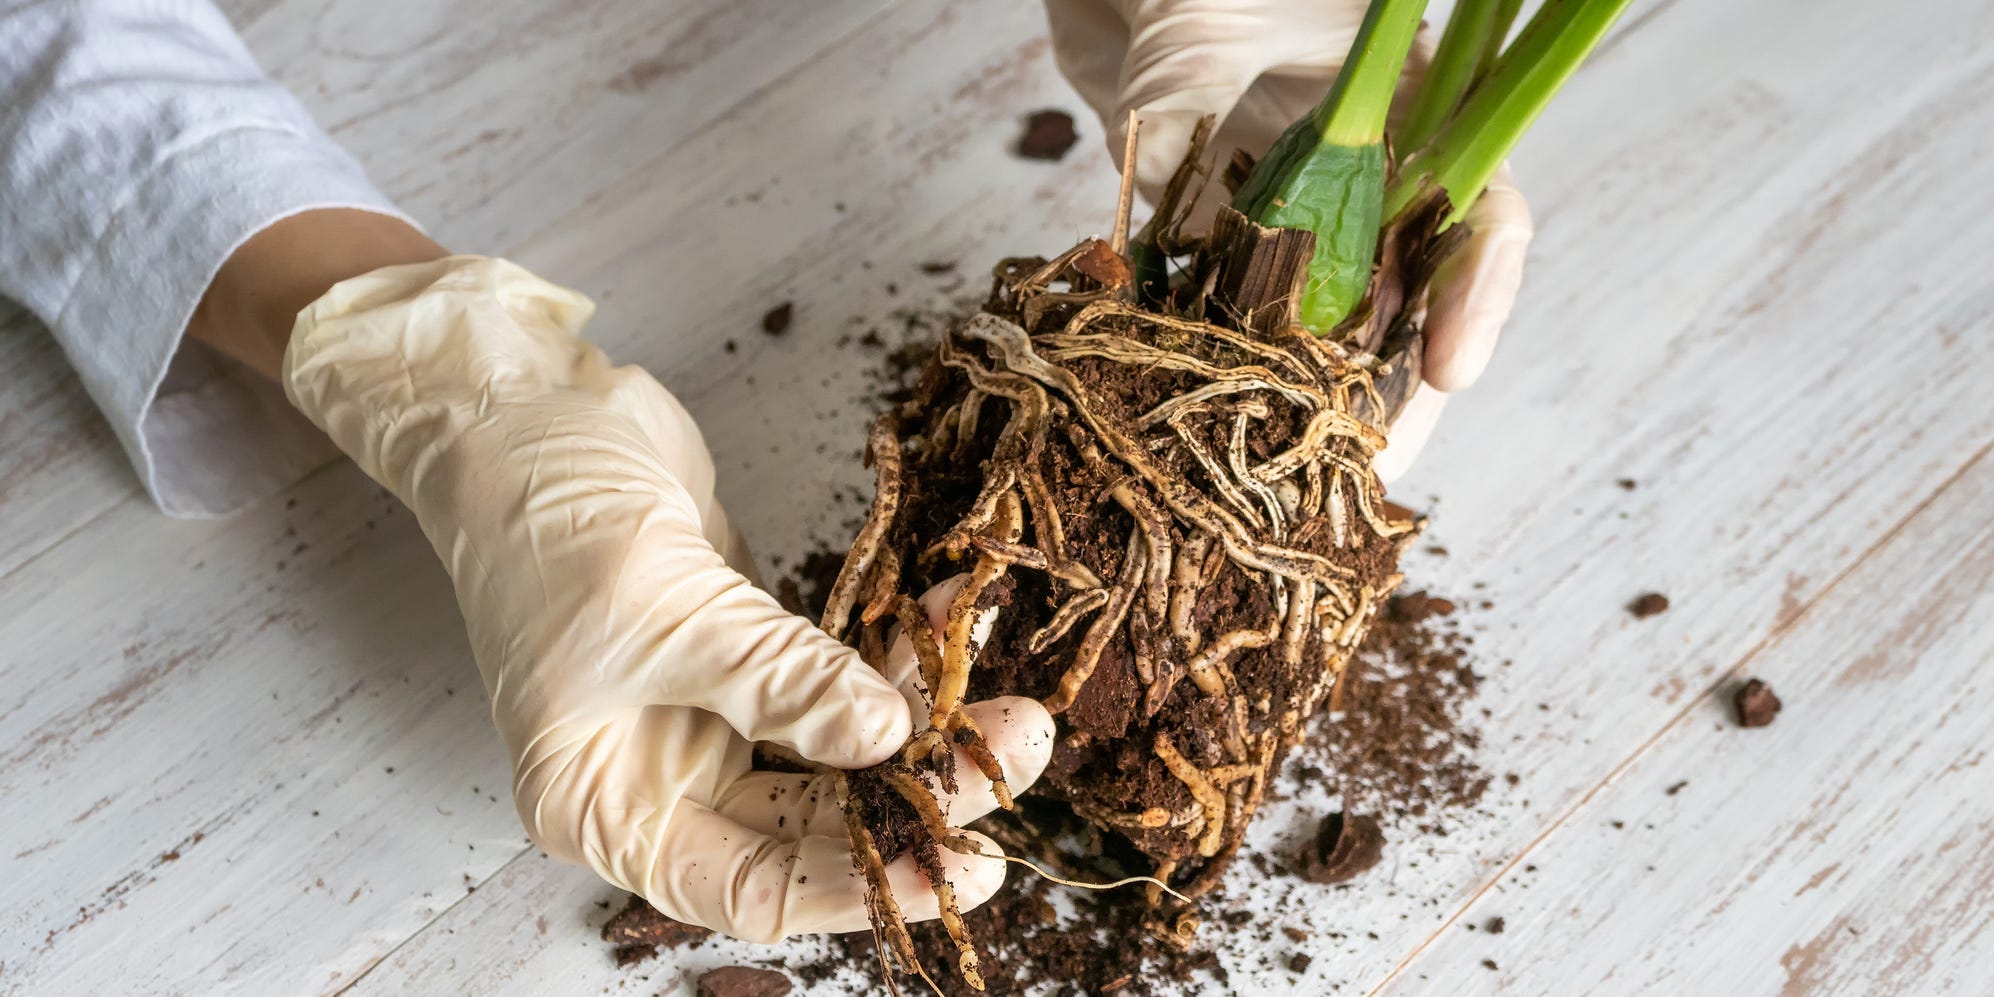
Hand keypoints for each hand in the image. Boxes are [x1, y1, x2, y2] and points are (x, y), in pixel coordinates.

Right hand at [282, 255, 1054, 940]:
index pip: (754, 889)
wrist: (521, 410)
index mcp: (608, 806)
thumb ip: (776, 681)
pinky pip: (838, 671)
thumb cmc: (544, 523)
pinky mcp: (747, 648)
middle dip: (917, 794)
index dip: (862, 885)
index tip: (963, 861)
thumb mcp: (661, 611)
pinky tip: (959, 616)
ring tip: (1013, 700)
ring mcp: (708, 712)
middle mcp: (661, 776)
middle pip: (814, 823)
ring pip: (839, 749)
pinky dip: (897, 650)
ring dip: (925, 721)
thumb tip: (885, 738)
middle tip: (1012, 751)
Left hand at [1044, 0, 1533, 479]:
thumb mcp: (1199, 20)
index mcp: (1409, 110)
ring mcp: (1289, 212)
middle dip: (1396, 392)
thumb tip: (1153, 189)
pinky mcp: (1211, 238)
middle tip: (1374, 470)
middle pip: (1407, 299)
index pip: (1477, 210)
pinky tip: (1214, 436)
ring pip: (1325, 331)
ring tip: (1309, 484)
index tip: (1450, 368)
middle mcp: (1360, 175)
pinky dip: (1221, 378)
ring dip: (1316, 406)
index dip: (1474, 294)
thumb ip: (1185, 100)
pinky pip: (1228, 325)